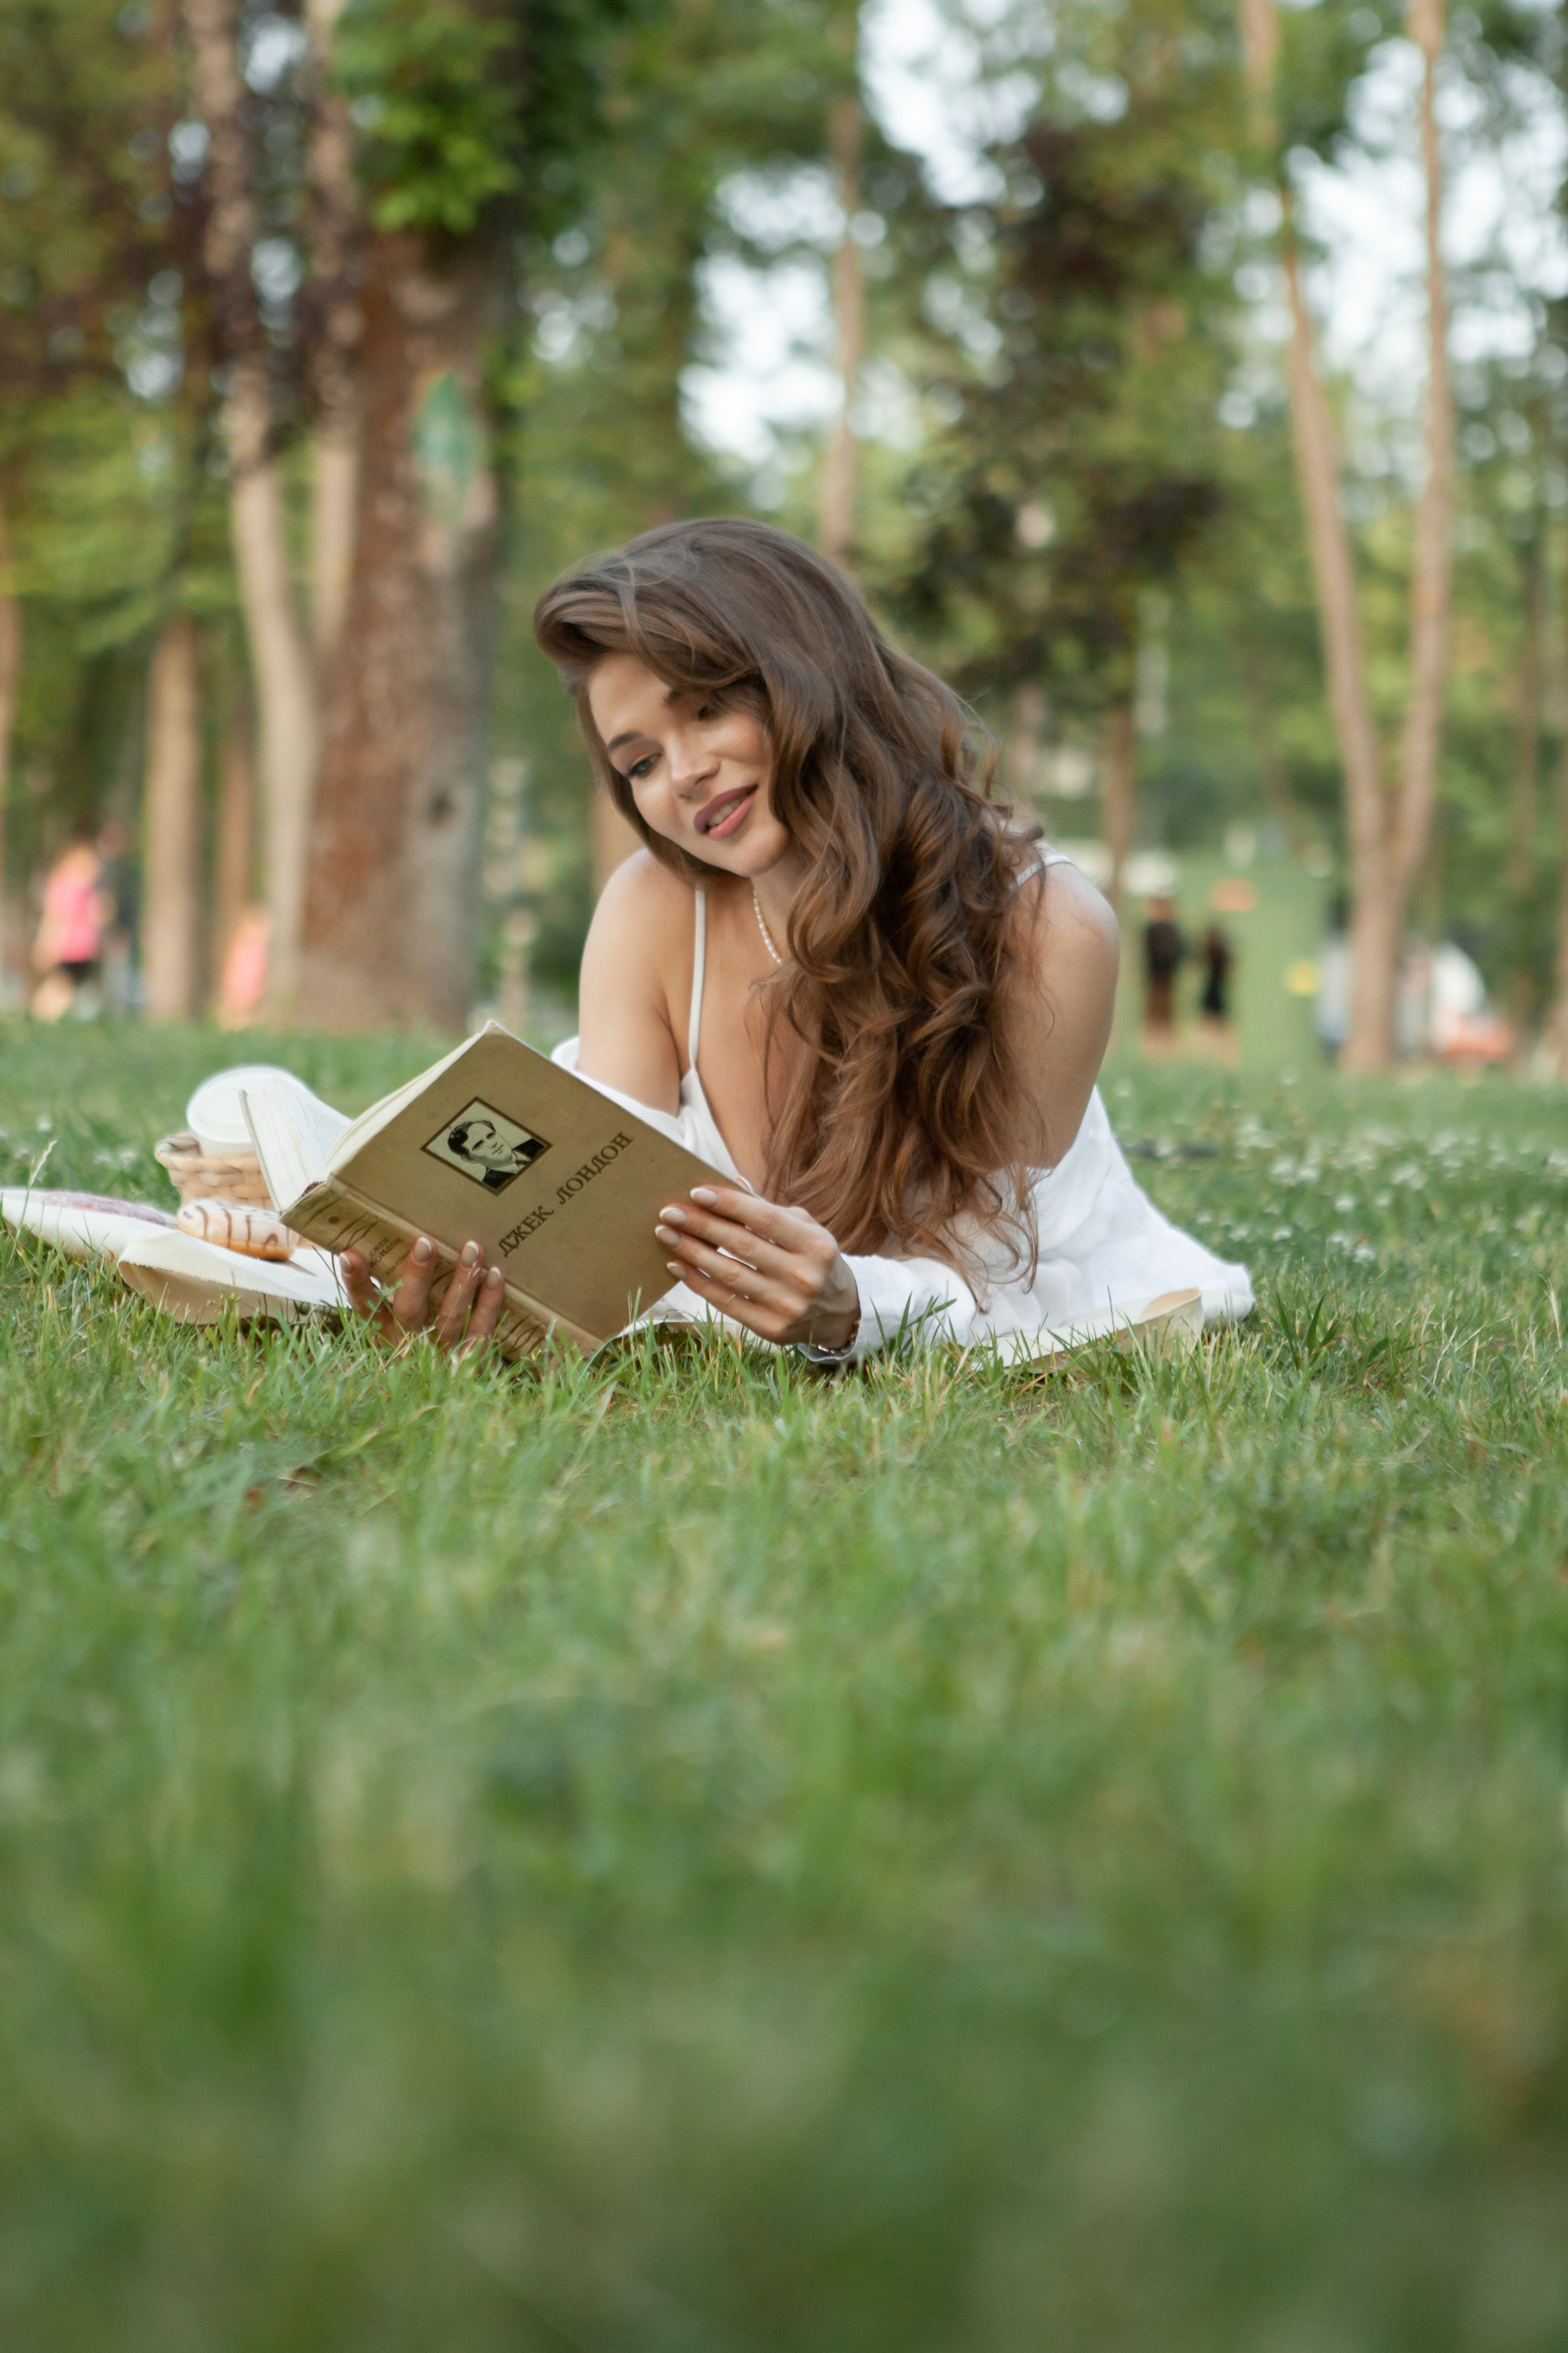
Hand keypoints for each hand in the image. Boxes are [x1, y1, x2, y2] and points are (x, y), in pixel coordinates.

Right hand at [339, 1235, 505, 1357]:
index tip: (349, 1255)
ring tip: (472, 1248)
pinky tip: (495, 1275)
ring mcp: (443, 1357)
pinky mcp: (472, 1364)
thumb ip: (396, 1304)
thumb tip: (390, 1261)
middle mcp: (411, 1348)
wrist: (452, 1416)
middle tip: (426, 1242)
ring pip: (450, 1317)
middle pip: (410, 1311)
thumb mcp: (400, 1338)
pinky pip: (482, 1330)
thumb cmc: (423, 1363)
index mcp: (387, 1339)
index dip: (358, 1285)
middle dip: (417, 1277)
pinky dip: (489, 1303)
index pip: (367, 1310)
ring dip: (462, 1281)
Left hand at [654, 1187, 858, 1349]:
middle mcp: (804, 1276)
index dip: (729, 1204)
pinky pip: (725, 1301)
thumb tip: (724, 1188)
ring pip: (729, 1274)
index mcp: (815, 1245)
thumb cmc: (813, 1260)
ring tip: (665, 1234)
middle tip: (669, 1212)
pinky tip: (677, 1265)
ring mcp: (787, 1305)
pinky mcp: (770, 1328)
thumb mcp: (806, 1231)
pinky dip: (697, 1282)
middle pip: (742, 1245)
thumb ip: (770, 1212)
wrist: (838, 1313)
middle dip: (701, 1225)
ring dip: (691, 1252)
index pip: (765, 1219)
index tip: (697, 1192)